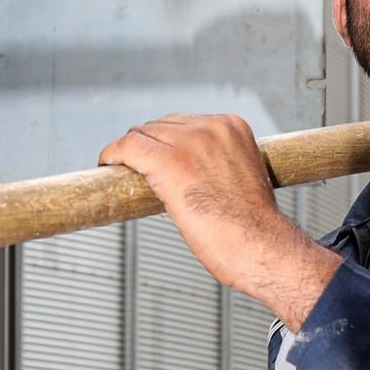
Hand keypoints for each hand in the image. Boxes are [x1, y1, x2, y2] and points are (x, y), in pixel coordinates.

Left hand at [100, 114, 341, 329]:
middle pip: (160, 125)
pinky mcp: (169, 162)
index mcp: (233, 127)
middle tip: (136, 169)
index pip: (184, 122)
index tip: (155, 156)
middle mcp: (212, 127)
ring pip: (142, 134)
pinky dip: (114, 155)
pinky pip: (129, 148)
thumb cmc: (253, 227)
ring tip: (122, 171)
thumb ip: (216, 163)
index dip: (164, 141)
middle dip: (147, 146)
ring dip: (129, 152)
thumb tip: (186, 172)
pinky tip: (109, 165)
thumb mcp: (241, 177)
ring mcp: (191, 142)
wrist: (260, 246)